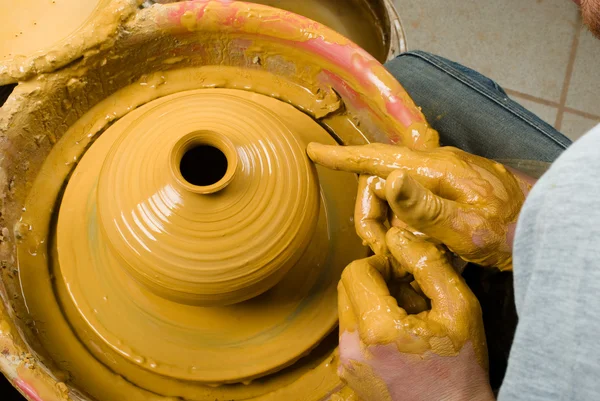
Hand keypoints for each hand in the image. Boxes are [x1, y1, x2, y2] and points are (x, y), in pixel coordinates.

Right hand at [308, 143, 531, 269]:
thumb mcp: (467, 226)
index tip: (314, 151)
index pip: (378, 159)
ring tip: (402, 254)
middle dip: (369, 217)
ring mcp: (438, 181)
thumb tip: (388, 179)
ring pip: (393, 200)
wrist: (544, 227)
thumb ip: (425, 205)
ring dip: (388, 227)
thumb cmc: (510, 228)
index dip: (343, 157)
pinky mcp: (444, 194)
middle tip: (376, 249)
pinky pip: (410, 208)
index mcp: (434, 170)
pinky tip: (417, 246)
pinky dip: (405, 228)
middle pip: (379, 186)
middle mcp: (432, 169)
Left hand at [337, 228, 493, 400]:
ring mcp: (346, 364)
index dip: (381, 262)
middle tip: (412, 294)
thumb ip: (428, 265)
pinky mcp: (349, 373)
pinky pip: (352, 332)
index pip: (355, 270)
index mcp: (376, 330)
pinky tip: (402, 338)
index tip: (406, 272)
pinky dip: (372, 324)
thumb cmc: (462, 370)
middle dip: (377, 281)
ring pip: (349, 309)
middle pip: (348, 288)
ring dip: (375, 302)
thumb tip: (398, 236)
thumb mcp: (460, 309)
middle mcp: (350, 348)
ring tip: (411, 319)